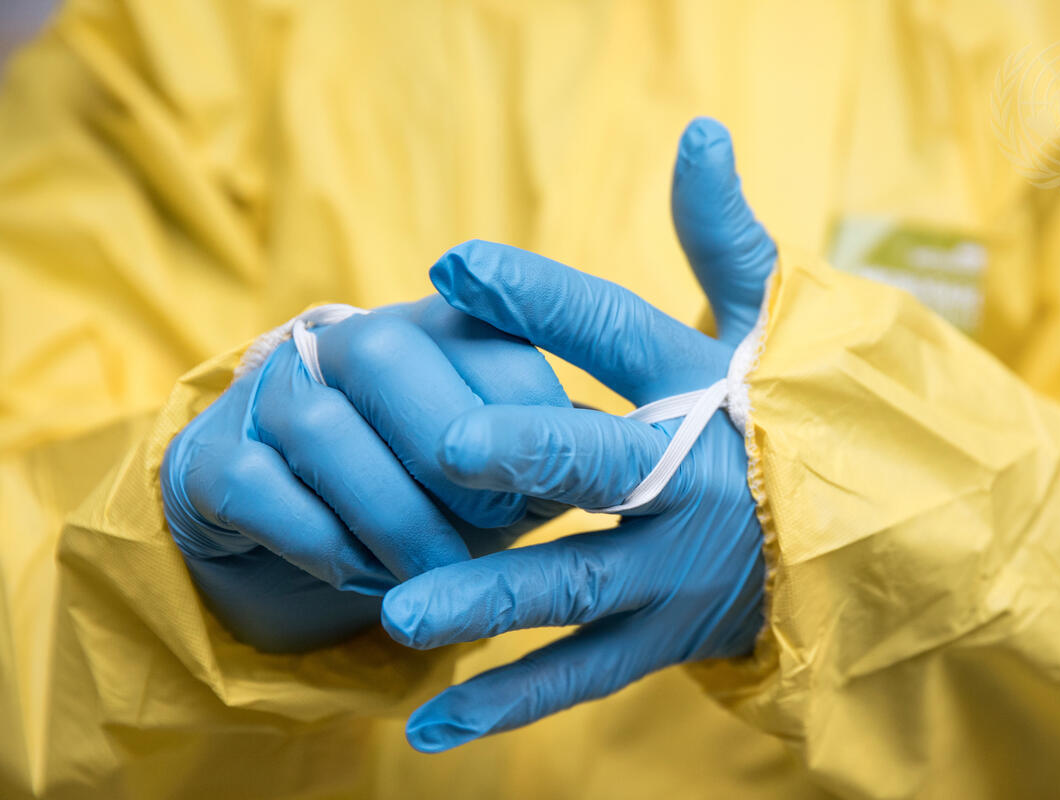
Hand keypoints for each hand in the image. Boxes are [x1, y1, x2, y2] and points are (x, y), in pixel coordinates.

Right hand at [161, 296, 567, 651]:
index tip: (554, 489)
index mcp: (432, 328)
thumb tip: (625, 468)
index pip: (485, 339)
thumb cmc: (429, 498)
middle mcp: (342, 341)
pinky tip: (364, 578)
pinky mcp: (210, 458)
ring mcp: (268, 394)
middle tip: (499, 530)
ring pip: (324, 431)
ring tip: (436, 581)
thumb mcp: (502, 477)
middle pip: (386, 358)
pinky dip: (325, 546)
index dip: (528, 417)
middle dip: (450, 455)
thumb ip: (552, 456)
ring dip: (393, 520)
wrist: (301, 540)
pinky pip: (262, 491)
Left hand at [383, 118, 776, 750]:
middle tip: (447, 449)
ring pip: (578, 584)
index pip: (620, 331)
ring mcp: (674, 572)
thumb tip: (698, 129)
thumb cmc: (789, 413)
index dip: (541, 296)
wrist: (877, 540)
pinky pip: (582, 673)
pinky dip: (508, 703)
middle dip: (531, 452)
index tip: (452, 263)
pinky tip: (428, 725)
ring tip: (400, 611)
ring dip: (493, 597)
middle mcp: (689, 482)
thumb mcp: (768, 324)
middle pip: (606, 464)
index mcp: (704, 389)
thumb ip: (721, 237)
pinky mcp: (663, 640)